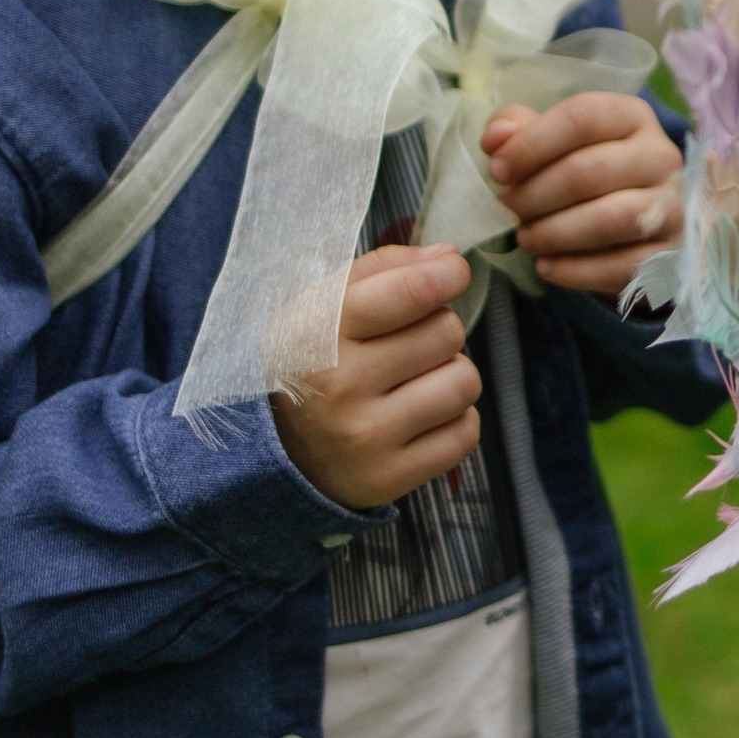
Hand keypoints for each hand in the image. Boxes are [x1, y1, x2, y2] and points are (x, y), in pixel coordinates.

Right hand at [272, 244, 480, 507]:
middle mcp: (339, 387)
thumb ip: (385, 270)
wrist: (271, 451)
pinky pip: (467, 432)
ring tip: (412, 383)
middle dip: (436, 331)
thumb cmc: (311, 360)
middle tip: (403, 347)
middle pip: (447, 332)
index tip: (454, 272)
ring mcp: (365, 438)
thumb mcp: (323, 304)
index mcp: (317, 334)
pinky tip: (416, 419)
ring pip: (465, 382)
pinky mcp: (389, 479)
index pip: (409, 293)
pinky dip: (452, 421)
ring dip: (449, 376)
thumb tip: (449, 258)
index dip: (446, 275)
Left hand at [482, 93, 682, 295]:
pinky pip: (621, 265)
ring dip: (555, 233)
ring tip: (526, 239)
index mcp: (632, 117)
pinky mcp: (671, 252)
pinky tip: (547, 266)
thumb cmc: (584, 173)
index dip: (531, 144)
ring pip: (609, 219)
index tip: (497, 170)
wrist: (633, 226)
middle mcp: (661, 156)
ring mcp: (673, 206)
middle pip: (590, 170)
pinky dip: (575, 270)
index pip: (582, 117)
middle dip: (536, 194)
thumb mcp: (552, 142)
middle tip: (509, 209)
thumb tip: (497, 137)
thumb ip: (518, 129)